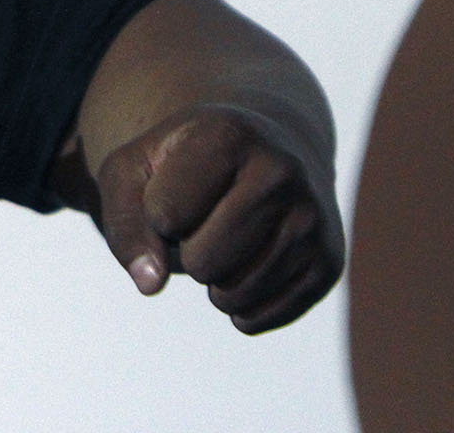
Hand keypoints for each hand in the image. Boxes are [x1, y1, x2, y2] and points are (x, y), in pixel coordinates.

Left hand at [92, 102, 343, 332]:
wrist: (268, 149)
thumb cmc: (185, 163)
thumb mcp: (135, 171)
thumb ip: (124, 222)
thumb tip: (150, 284)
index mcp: (229, 135)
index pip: (164, 217)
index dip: (158, 213)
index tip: (180, 186)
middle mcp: (282, 171)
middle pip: (202, 263)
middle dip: (188, 251)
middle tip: (206, 218)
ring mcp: (313, 219)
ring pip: (231, 295)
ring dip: (213, 279)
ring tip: (229, 236)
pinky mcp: (329, 264)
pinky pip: (256, 318)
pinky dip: (237, 304)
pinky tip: (250, 262)